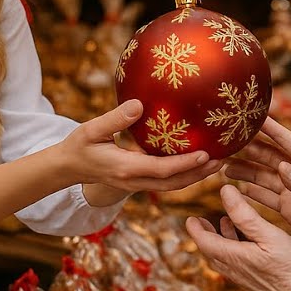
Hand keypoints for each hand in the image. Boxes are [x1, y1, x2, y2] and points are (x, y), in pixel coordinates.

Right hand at [61, 100, 222, 194]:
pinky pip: (165, 181)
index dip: (186, 164)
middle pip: (174, 183)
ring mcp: (137, 184)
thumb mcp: (92, 129)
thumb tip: (140, 105)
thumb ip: (116, 119)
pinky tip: (196, 162)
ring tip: (217, 163)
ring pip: (172, 185)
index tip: (206, 154)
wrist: (67, 167)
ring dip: (195, 177)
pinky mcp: (138, 182)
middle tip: (223, 161)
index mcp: (126, 168)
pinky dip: (183, 174)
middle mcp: (134, 181)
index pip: (162, 169)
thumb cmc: (79, 145)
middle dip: (200, 175)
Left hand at [185, 185, 290, 290]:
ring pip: (223, 258)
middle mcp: (234, 270)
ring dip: (219, 240)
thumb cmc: (290, 266)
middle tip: (200, 222)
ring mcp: (244, 278)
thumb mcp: (268, 234)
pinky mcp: (254, 283)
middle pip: (211, 251)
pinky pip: (235, 264)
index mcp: (233, 257)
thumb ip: (245, 214)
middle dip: (204, 235)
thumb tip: (225, 191)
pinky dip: (232, 248)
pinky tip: (245, 241)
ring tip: (223, 224)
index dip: (195, 229)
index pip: (204, 242)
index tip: (190, 219)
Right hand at [226, 117, 290, 270]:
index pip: (286, 140)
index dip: (269, 128)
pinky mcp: (287, 205)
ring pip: (263, 175)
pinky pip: (265, 196)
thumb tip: (281, 166)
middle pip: (269, 156)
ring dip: (245, 170)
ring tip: (224, 167)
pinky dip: (251, 191)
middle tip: (227, 145)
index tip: (250, 117)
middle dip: (249, 150)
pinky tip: (237, 188)